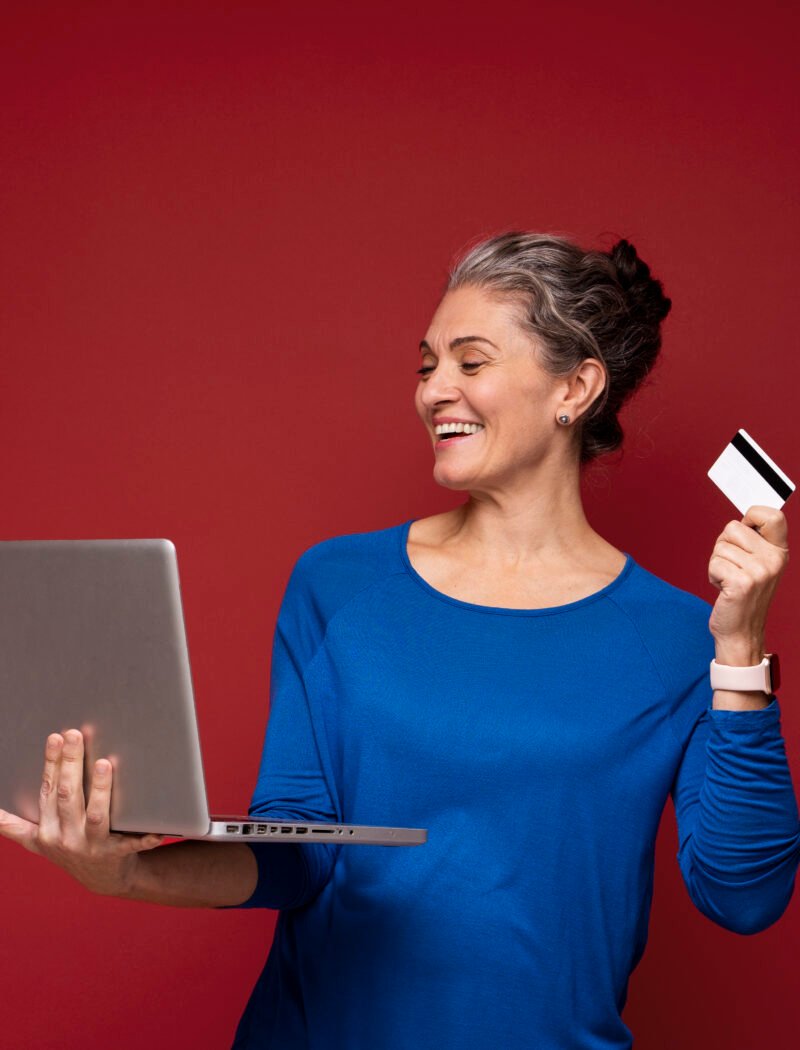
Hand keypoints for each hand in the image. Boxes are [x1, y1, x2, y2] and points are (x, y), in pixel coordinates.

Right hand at [0, 729, 164, 896]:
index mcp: (48, 830)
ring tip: (104, 764)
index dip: (51, 763)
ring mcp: (91, 847)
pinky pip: (131, 843)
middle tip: (76, 735)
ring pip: (95, 815)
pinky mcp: (117, 855)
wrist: (103, 880)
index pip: (48, 790)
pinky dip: (143, 836)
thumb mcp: (37, 840)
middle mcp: (66, 838)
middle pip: (67, 796)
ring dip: (99, 789)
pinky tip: (156, 828)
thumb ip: (14, 825)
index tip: (55, 736)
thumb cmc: (70, 849)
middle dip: (70, 763)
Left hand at [708, 504, 789, 654]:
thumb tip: (741, 520)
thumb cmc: (743, 596)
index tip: (745, 533)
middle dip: (724, 545)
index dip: (751, 516)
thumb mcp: (758, 565)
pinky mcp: (743, 583)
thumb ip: (753, 542)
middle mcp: (774, 560)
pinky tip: (725, 589)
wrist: (741, 631)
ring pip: (720, 547)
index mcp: (779, 551)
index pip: (772, 515)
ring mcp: (760, 571)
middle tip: (733, 568)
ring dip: (717, 563)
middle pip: (733, 527)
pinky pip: (714, 563)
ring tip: (729, 580)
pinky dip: (712, 575)